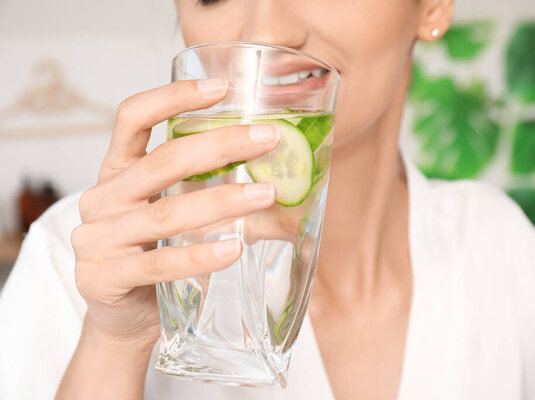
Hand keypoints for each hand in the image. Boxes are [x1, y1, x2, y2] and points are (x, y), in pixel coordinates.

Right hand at [57, 80, 281, 399]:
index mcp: (115, 173)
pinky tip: (235, 248)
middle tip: (267, 139)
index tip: (221, 87)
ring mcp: (98, 240)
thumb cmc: (154, 254)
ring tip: (266, 194)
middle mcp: (101, 200)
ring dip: (221, 202)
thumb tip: (273, 169)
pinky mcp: (103, 279)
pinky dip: (201, 255)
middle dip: (219, 146)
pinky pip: (160, 264)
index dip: (173, 96)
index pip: (132, 118)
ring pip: (166, 214)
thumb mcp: (168, 211)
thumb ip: (199, 187)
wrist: (122, 319)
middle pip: (161, 162)